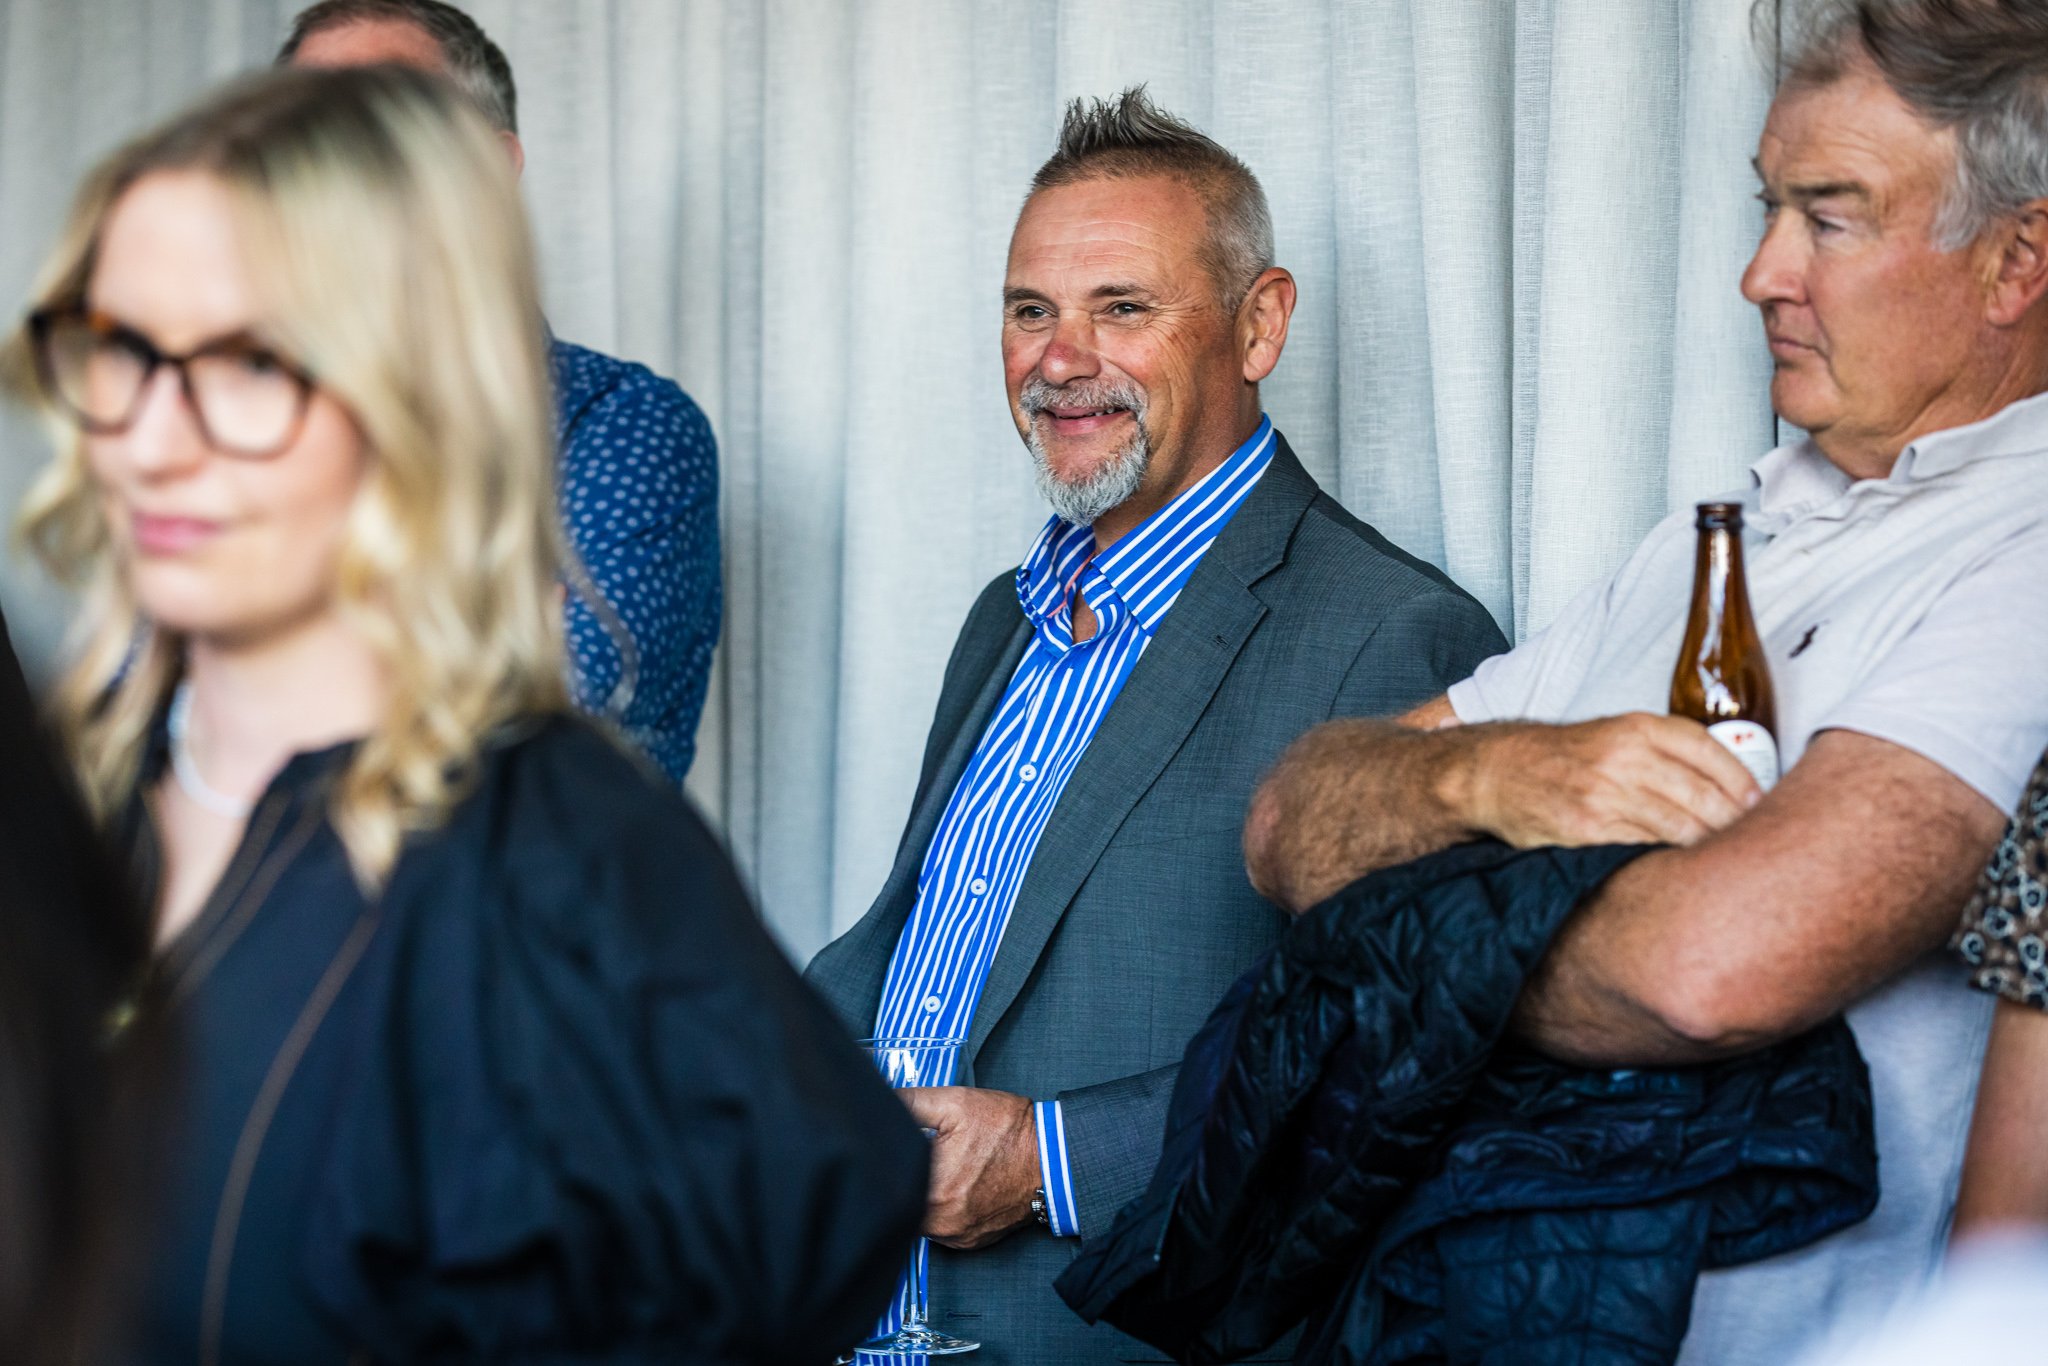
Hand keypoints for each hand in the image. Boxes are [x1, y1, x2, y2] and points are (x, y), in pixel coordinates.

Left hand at [899, 1086, 1039, 1249]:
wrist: (1052, 1158)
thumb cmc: (1007, 1130)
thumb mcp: (956, 1103)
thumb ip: (910, 1102)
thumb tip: (879, 1100)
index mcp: (932, 1187)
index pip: (886, 1179)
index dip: (887, 1161)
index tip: (899, 1146)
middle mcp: (941, 1220)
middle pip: (900, 1201)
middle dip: (905, 1179)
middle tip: (926, 1155)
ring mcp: (956, 1236)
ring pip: (918, 1217)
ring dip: (923, 1196)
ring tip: (943, 1170)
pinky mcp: (970, 1242)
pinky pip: (941, 1229)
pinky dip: (941, 1211)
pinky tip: (956, 1187)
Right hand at [1464, 713, 1759, 847]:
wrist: (1498, 772)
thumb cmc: (1564, 758)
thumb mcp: (1616, 735)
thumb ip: (1666, 753)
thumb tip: (1731, 789)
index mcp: (1638, 728)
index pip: (1709, 752)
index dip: (1743, 783)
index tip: (1761, 806)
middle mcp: (1624, 757)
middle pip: (1703, 797)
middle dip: (1733, 826)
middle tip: (1753, 845)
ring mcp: (1605, 794)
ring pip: (1680, 827)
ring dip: (1707, 848)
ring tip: (1726, 863)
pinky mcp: (1588, 829)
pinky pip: (1644, 849)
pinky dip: (1668, 861)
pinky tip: (1681, 869)